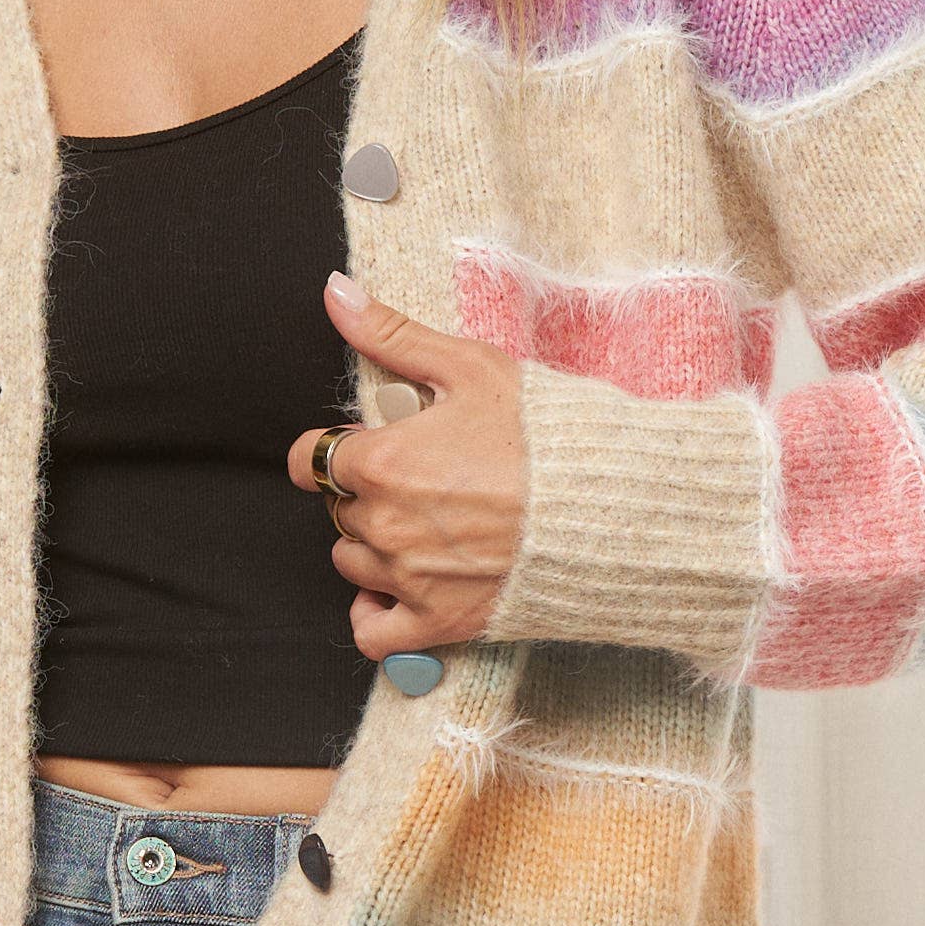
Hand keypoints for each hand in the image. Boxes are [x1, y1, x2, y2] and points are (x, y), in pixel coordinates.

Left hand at [287, 272, 524, 660]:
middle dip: (367, 491)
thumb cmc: (548, 434)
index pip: (311, 460)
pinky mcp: (438, 622)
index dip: (336, 450)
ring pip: (352, 562)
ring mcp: (408, 578)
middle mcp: (384, 523)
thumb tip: (336, 293)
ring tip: (423, 524)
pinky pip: (371, 632)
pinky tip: (397, 590)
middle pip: (339, 509)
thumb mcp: (470, 367)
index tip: (367, 447)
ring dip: (373, 544)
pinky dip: (375, 614)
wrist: (613, 506)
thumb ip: (392, 335)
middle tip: (421, 479)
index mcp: (382, 461)